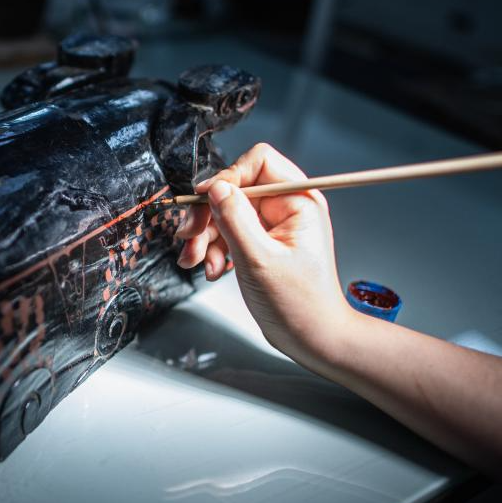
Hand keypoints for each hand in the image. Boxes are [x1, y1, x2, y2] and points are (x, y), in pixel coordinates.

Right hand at [175, 143, 351, 363]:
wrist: (312, 339)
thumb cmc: (301, 305)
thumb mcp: (259, 259)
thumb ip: (234, 218)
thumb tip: (214, 187)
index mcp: (298, 201)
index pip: (257, 163)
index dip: (227, 178)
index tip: (204, 201)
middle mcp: (286, 208)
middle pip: (235, 189)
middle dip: (208, 215)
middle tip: (189, 237)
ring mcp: (272, 227)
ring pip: (226, 213)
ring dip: (206, 238)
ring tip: (199, 262)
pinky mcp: (261, 244)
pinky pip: (228, 234)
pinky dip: (215, 251)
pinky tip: (215, 270)